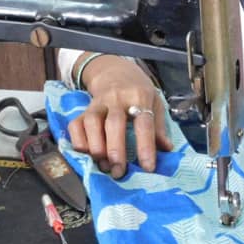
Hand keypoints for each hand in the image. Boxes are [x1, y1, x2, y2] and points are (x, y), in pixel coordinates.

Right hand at [66, 56, 173, 178]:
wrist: (115, 72)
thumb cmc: (138, 92)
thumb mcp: (155, 103)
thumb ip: (159, 127)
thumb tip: (167, 150)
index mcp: (140, 96)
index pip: (144, 122)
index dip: (146, 146)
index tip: (148, 168)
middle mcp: (117, 98)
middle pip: (114, 123)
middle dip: (116, 150)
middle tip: (119, 172)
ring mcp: (98, 103)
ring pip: (92, 123)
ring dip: (96, 148)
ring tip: (104, 166)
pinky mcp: (83, 109)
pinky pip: (76, 125)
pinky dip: (79, 142)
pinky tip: (87, 155)